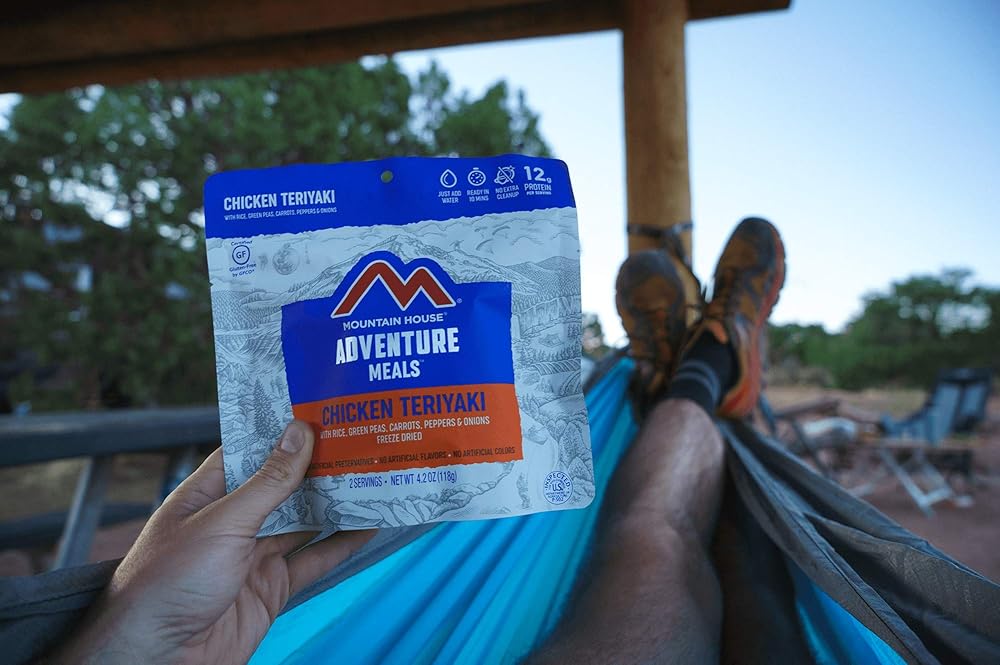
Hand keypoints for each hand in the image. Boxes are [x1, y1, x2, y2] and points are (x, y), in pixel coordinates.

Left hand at [51, 420, 374, 664]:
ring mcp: (254, 554)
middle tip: (358, 438)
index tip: (319, 408)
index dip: (283, 430)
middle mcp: (232, 520)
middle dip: (317, 466)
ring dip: (334, 503)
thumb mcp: (223, 522)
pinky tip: (367, 527)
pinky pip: (313, 560)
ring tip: (372, 475)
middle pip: (283, 485)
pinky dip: (341, 545)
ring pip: (303, 521)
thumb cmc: (168, 582)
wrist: (159, 658)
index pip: (250, 451)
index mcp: (209, 494)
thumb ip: (268, 482)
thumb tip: (300, 433)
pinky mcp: (272, 587)